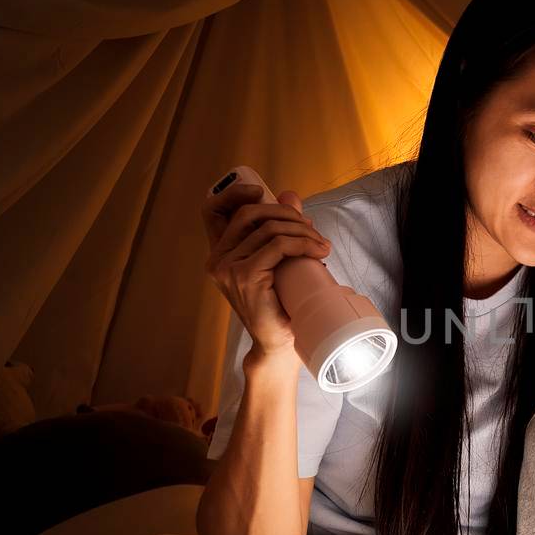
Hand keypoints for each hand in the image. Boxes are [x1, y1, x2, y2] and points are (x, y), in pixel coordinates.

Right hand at [202, 182, 330, 355]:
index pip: (213, 210)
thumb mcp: (278, 261)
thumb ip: (279, 229)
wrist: (278, 343)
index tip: (261, 191)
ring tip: (321, 244)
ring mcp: (228, 268)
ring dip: (302, 231)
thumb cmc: (279, 304)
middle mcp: (218, 259)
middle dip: (285, 213)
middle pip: (249, 213)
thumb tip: (290, 195)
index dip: (233, 193)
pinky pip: (278, 246)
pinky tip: (319, 251)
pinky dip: (302, 243)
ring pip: (269, 229)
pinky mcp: (245, 276)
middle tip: (311, 228)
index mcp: (220, 253)